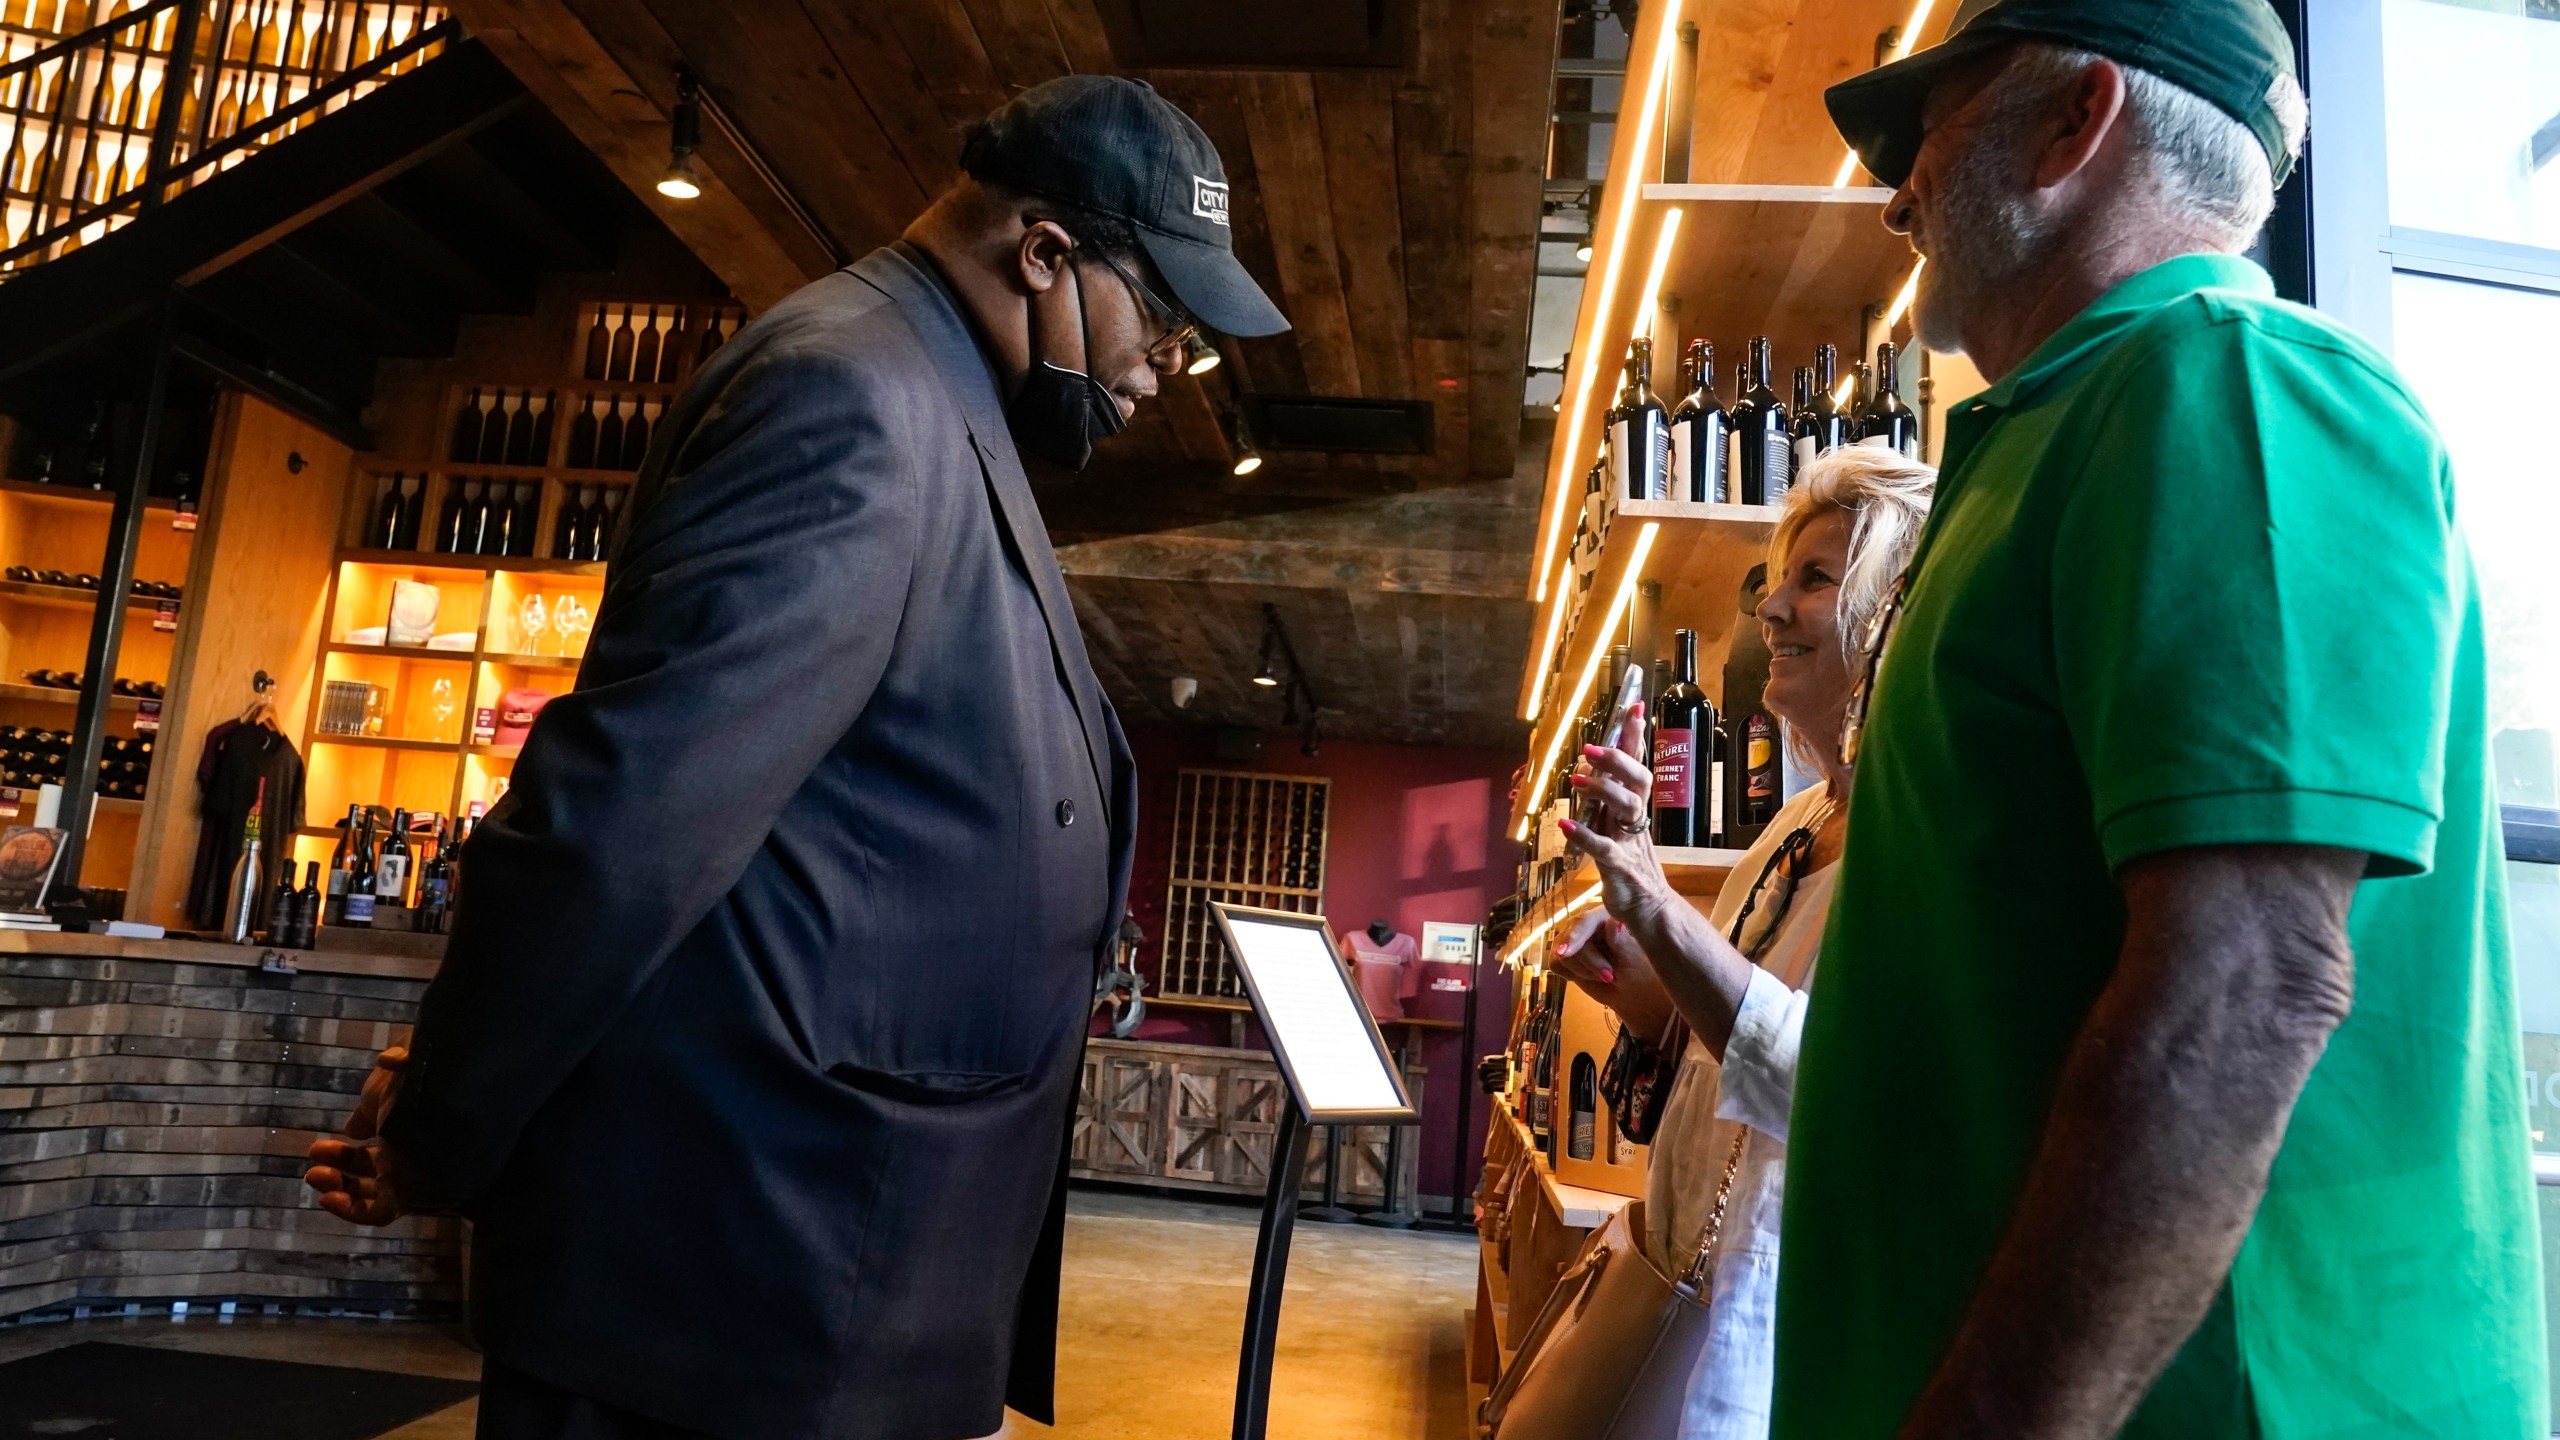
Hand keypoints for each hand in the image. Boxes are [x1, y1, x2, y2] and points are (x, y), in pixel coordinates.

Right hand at [304, 1045, 451, 1224]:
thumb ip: (369, 1107)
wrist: (451, 1100)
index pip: (392, 1136)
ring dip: (340, 1187)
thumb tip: (352, 1128)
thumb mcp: (387, 1086)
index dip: (365, 1132)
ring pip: (374, 1193)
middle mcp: (420, 1153)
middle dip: (343, 1162)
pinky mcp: (408, 1198)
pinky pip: (377, 1214)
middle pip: (379, 1166)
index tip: (346, 1128)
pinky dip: (349, 1211)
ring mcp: (415, 1178)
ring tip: (313, 1174)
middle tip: (314, 1151)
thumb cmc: (422, 1082)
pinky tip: (326, 1197)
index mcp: (421, 1122)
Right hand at [1550, 907, 1675, 1038]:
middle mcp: (1586, 921)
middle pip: (1572, 938)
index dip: (1576, 935)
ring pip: (1563, 953)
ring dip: (1584, 970)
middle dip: (1590, 962)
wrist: (1630, 988)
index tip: (1565, 952)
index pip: (1586, 920)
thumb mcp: (1632, 958)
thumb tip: (1614, 922)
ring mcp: (1572, 937)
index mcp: (1605, 913)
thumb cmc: (1637, 969)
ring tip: (1605, 977)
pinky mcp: (1563, 953)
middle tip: (1609, 977)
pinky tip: (1590, 976)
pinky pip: (1556, 964)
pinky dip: (1574, 975)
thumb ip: (1621, 941)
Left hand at [1560, 700, 1677, 933]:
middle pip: (1638, 781)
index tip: (1633, 707)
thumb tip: (1595, 772)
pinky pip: (1603, 849)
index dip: (1636, 738)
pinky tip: (1564, 824)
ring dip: (1602, 790)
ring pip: (1626, 808)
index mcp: (1635, 810)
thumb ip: (1610, 803)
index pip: (1638, 766)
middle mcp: (1635, 821)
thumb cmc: (1631, 867)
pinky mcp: (1620, 868)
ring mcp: (1630, 843)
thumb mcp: (1618, 829)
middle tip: (1591, 748)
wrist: (1650, 910)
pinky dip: (1583, 835)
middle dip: (1618, 760)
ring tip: (1577, 778)